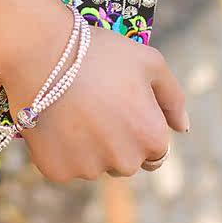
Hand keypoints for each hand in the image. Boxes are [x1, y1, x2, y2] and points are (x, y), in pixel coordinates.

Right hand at [0, 20, 187, 182]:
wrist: (40, 53)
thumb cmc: (97, 52)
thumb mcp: (148, 62)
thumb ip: (173, 98)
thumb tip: (181, 128)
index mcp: (152, 138)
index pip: (154, 151)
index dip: (135, 128)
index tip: (115, 108)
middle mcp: (124, 161)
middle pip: (123, 162)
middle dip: (111, 141)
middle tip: (89, 107)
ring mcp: (88, 169)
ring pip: (91, 165)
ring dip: (82, 146)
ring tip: (67, 110)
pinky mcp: (56, 170)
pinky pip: (60, 166)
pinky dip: (56, 150)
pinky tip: (50, 121)